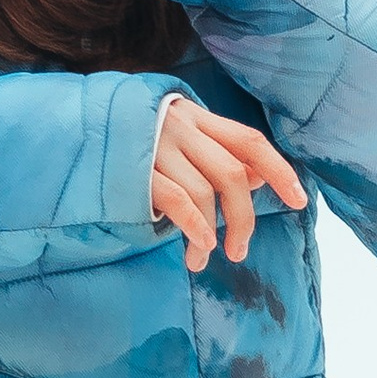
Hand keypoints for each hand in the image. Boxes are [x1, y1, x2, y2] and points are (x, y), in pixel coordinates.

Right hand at [152, 97, 305, 270]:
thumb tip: (263, 178)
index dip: (280, 171)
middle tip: (239, 250)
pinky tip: (197, 247)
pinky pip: (177, 200)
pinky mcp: (136, 170)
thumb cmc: (135, 141)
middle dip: (244, 218)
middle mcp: (183, 127)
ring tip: (202, 260)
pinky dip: (194, 227)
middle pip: (233, 174)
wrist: (77, 131)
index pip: (250, 141)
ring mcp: (159, 147)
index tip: (299, 201)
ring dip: (212, 234)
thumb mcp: (181, 139)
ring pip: (205, 192)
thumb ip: (219, 154)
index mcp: (198, 117)